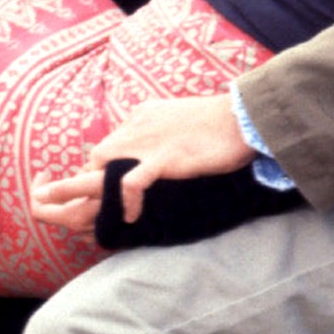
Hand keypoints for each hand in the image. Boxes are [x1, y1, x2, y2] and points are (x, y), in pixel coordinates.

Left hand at [29, 96, 254, 229]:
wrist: (246, 117)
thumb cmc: (225, 121)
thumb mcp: (184, 118)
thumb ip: (165, 129)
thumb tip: (162, 149)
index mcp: (143, 115)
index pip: (112, 143)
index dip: (106, 168)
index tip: (107, 189)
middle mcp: (138, 126)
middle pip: (98, 155)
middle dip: (87, 182)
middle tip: (93, 208)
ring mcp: (149, 142)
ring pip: (101, 166)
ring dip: (89, 191)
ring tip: (87, 218)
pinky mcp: (164, 159)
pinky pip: (131, 183)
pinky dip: (127, 201)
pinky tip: (131, 217)